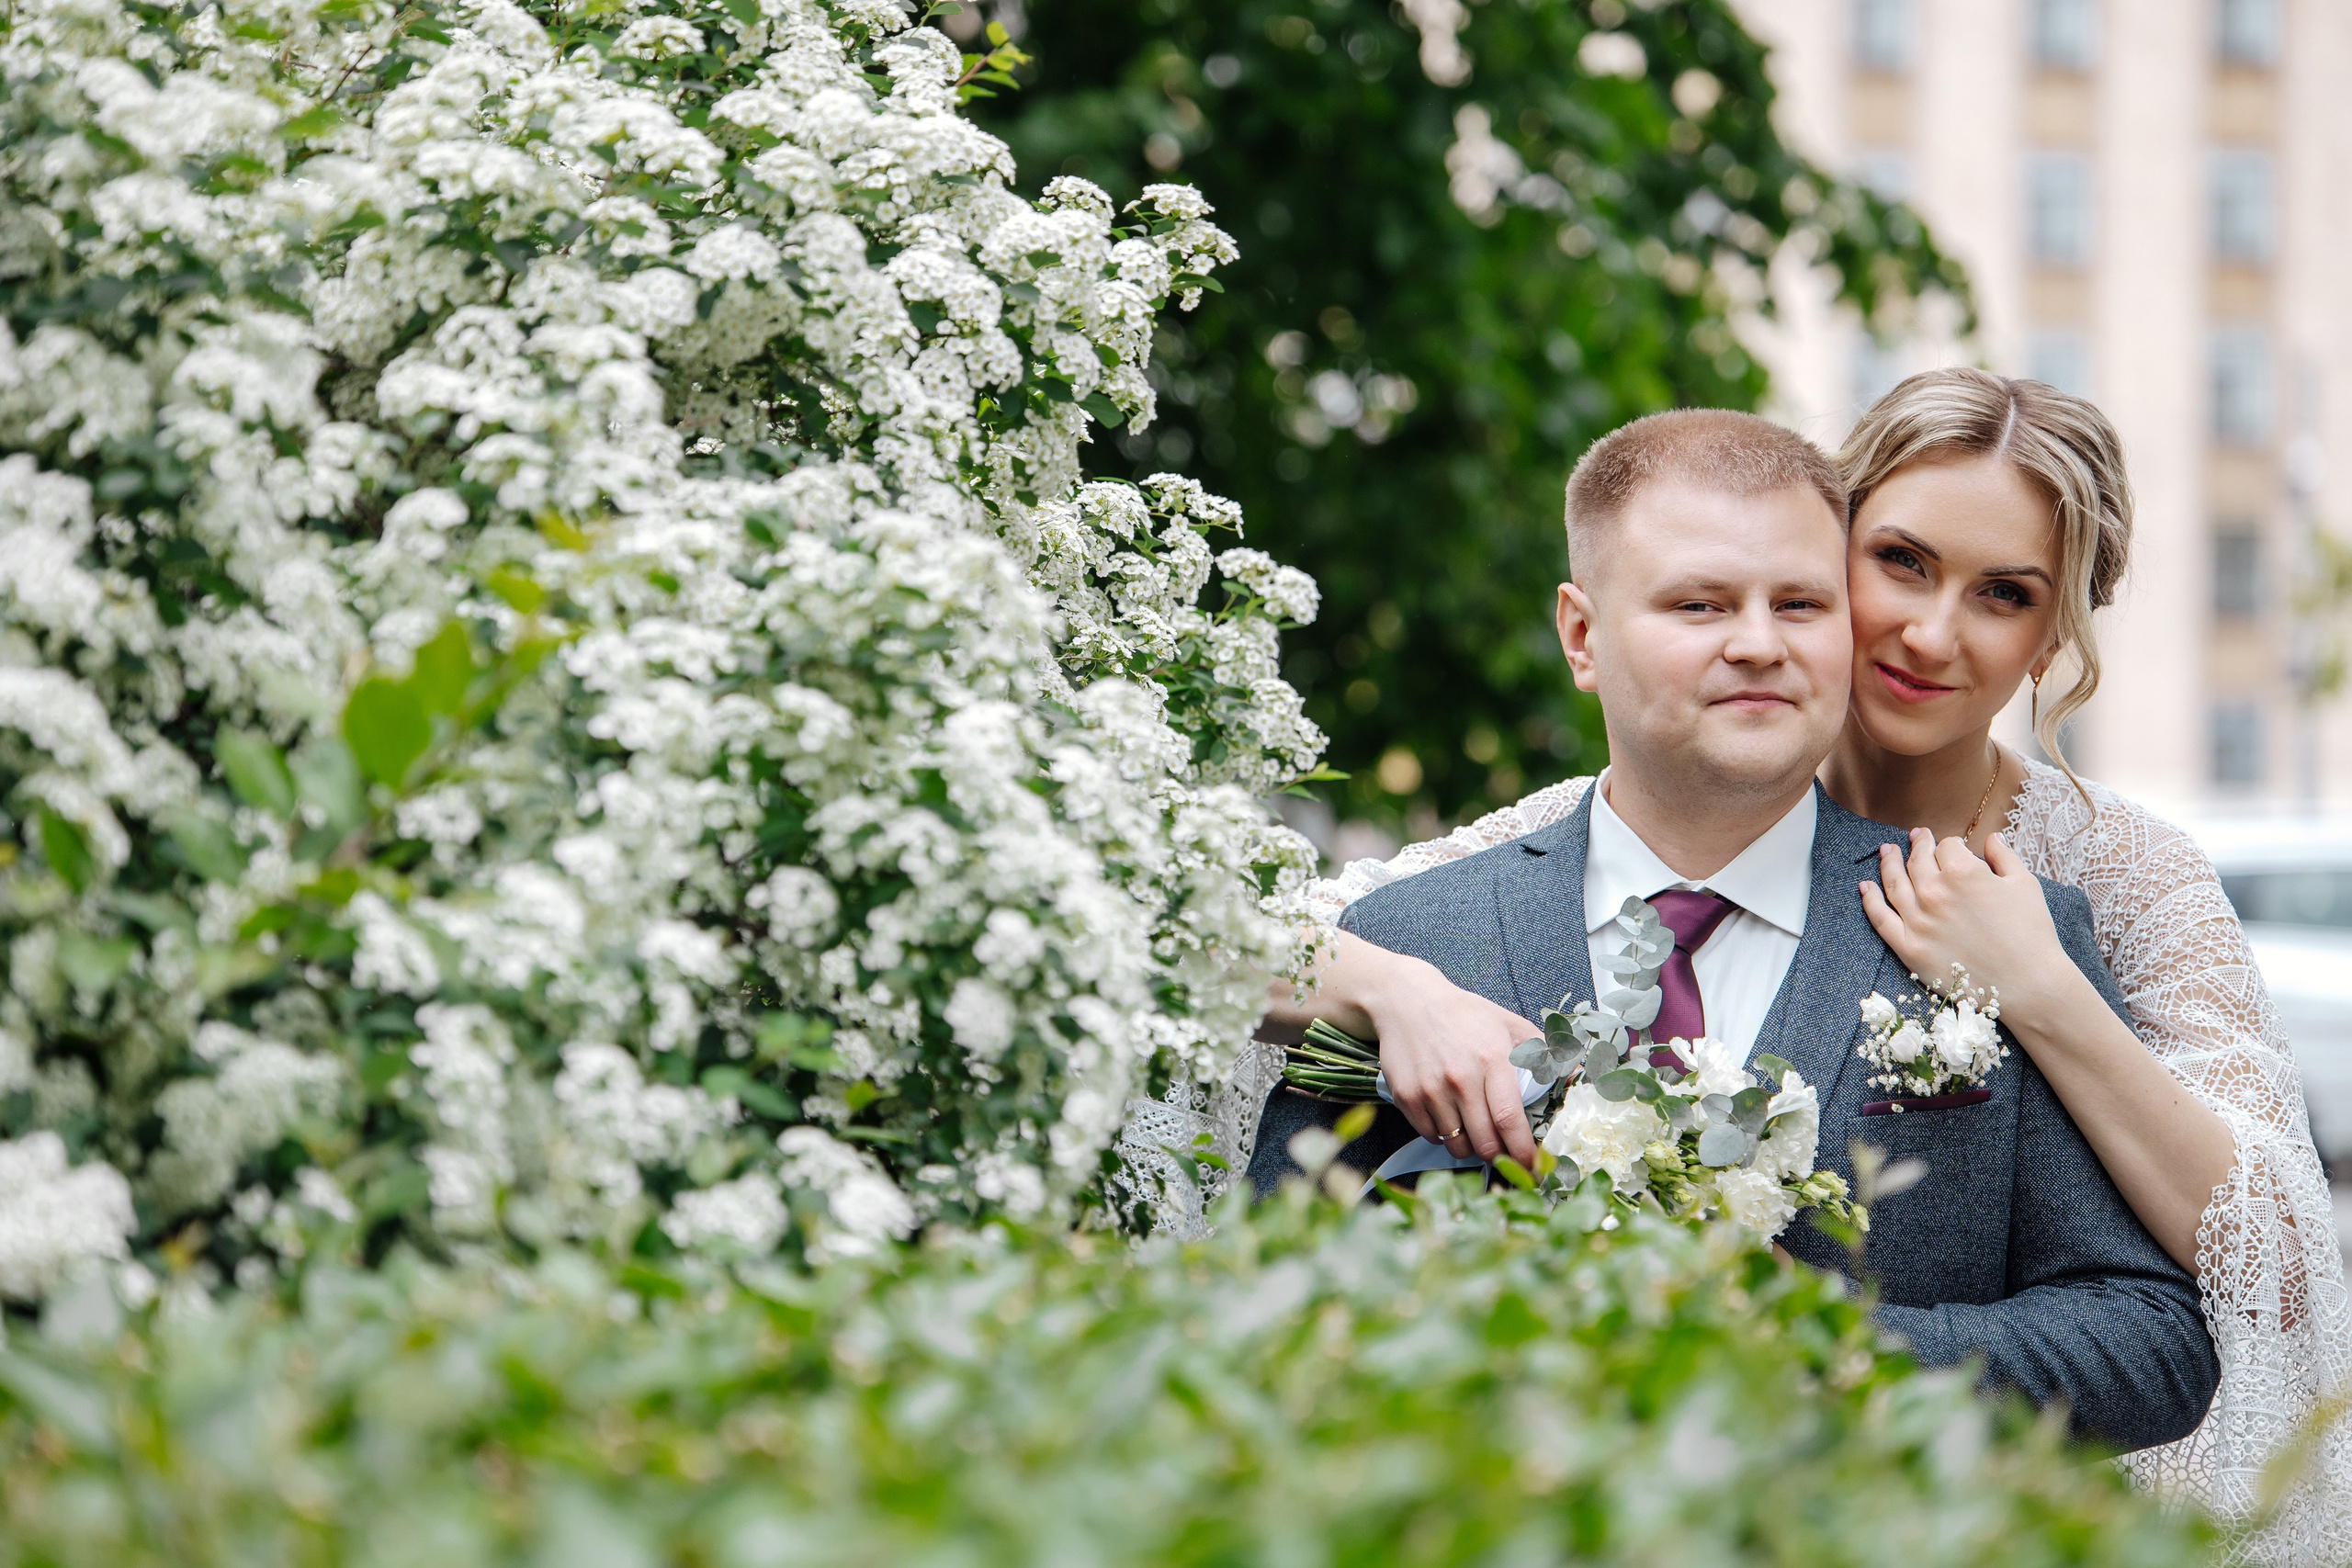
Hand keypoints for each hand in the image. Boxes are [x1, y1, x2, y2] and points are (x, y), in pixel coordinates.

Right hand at [1359, 952, 1541, 1169]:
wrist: (1406, 1000)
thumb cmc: (1463, 1014)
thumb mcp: (1508, 1024)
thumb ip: (1543, 1052)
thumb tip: (1576, 1076)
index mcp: (1491, 1059)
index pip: (1509, 1120)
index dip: (1523, 1151)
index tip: (1534, 1166)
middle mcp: (1459, 1078)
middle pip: (1484, 1142)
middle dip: (1501, 1156)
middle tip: (1507, 1153)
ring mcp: (1430, 1089)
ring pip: (1457, 1145)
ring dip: (1472, 1147)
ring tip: (1477, 1129)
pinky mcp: (1407, 1097)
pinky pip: (1432, 1137)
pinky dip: (1445, 1137)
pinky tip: (1451, 1117)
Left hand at [1858, 829, 2074, 1012]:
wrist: (2029, 983)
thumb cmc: (2031, 933)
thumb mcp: (2024, 885)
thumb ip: (2004, 856)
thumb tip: (1991, 837)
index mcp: (1962, 872)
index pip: (1947, 847)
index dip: (1951, 844)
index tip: (1952, 847)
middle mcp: (1934, 892)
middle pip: (1917, 860)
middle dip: (1917, 845)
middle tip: (1915, 837)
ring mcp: (1918, 921)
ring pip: (1894, 883)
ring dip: (1888, 863)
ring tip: (1886, 850)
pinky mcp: (1909, 947)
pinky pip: (1880, 918)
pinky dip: (1870, 900)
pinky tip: (1865, 886)